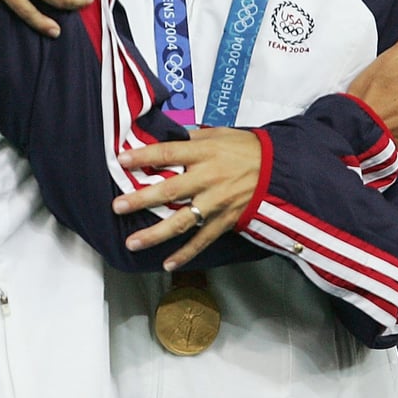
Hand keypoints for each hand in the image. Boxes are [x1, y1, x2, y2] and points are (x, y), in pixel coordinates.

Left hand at [112, 126, 261, 268]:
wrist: (279, 169)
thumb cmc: (247, 148)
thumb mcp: (218, 134)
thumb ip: (190, 138)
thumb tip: (162, 138)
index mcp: (205, 152)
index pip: (169, 153)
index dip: (144, 156)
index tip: (121, 160)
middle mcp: (209, 178)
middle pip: (170, 190)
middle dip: (141, 199)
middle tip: (118, 207)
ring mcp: (217, 202)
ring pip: (182, 221)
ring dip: (155, 233)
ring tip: (132, 243)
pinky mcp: (225, 221)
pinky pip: (203, 240)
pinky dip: (186, 254)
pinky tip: (167, 263)